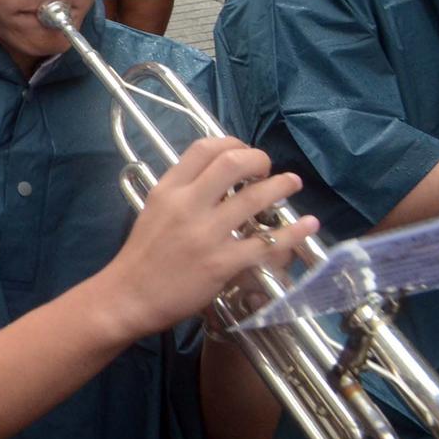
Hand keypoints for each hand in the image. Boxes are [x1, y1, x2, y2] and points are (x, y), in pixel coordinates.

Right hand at [96, 137, 315, 338]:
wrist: (131, 295)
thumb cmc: (143, 253)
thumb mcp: (155, 209)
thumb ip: (183, 192)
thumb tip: (218, 179)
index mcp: (169, 189)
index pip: (204, 149)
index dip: (232, 143)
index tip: (245, 152)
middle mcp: (188, 205)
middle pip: (232, 164)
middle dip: (258, 159)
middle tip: (267, 168)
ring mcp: (206, 234)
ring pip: (254, 199)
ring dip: (281, 187)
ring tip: (292, 183)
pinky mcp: (222, 263)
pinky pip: (265, 244)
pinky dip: (292, 233)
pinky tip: (308, 225)